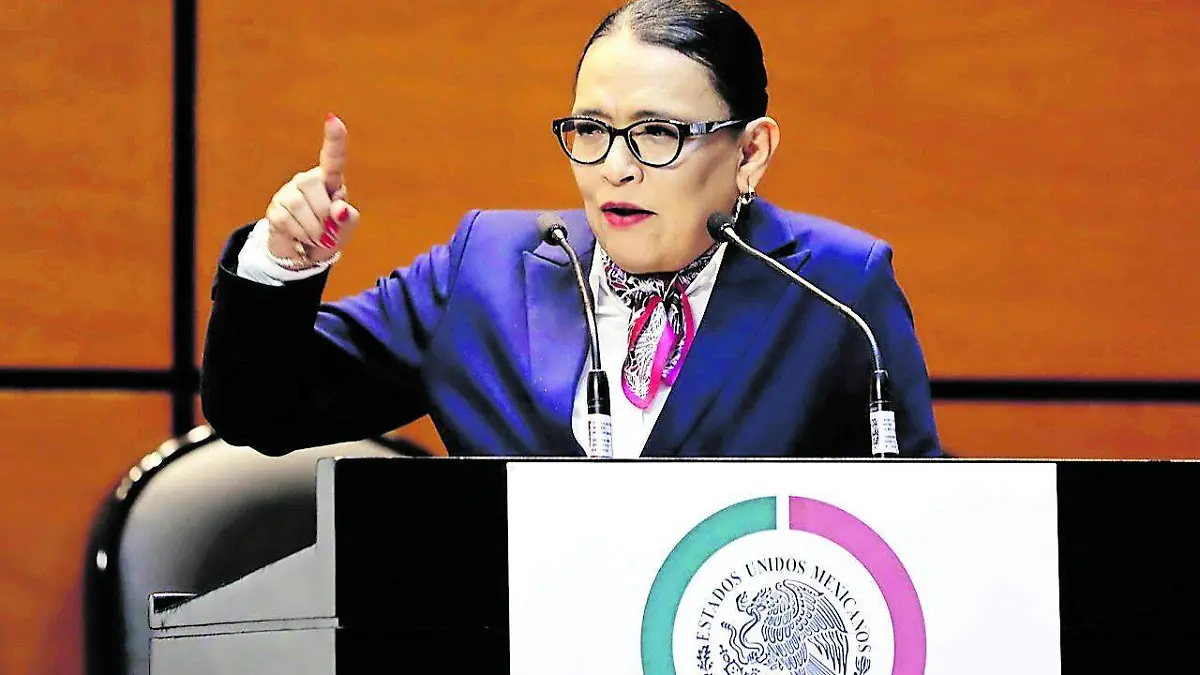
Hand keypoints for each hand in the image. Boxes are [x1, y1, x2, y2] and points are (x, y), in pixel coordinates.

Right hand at [264, 113, 360, 264]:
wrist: (305, 254)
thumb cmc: (330, 235)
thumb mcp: (345, 230)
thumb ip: (347, 219)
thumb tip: (339, 209)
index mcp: (330, 181)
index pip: (332, 158)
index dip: (334, 140)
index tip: (333, 120)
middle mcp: (307, 181)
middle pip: (311, 183)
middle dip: (323, 212)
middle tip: (327, 229)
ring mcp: (288, 194)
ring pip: (298, 204)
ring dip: (313, 228)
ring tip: (316, 236)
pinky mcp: (275, 210)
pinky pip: (286, 220)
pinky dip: (300, 235)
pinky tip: (302, 237)